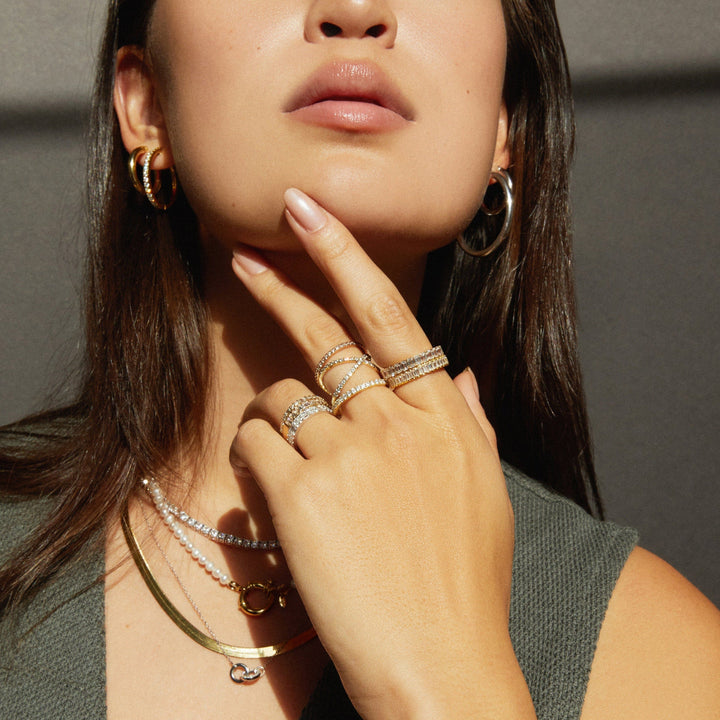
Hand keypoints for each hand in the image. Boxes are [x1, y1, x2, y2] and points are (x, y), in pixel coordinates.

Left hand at [230, 188, 534, 718]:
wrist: (442, 664)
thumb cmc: (463, 583)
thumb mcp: (485, 495)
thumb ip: (469, 423)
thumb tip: (458, 373)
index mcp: (445, 417)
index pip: (391, 318)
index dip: (348, 260)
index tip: (315, 216)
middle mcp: (399, 421)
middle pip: (329, 336)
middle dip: (285, 287)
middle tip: (253, 254)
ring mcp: (351, 453)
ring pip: (284, 398)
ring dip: (278, 422)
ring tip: (291, 464)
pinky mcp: (303, 493)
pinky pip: (257, 449)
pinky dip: (259, 468)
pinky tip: (280, 502)